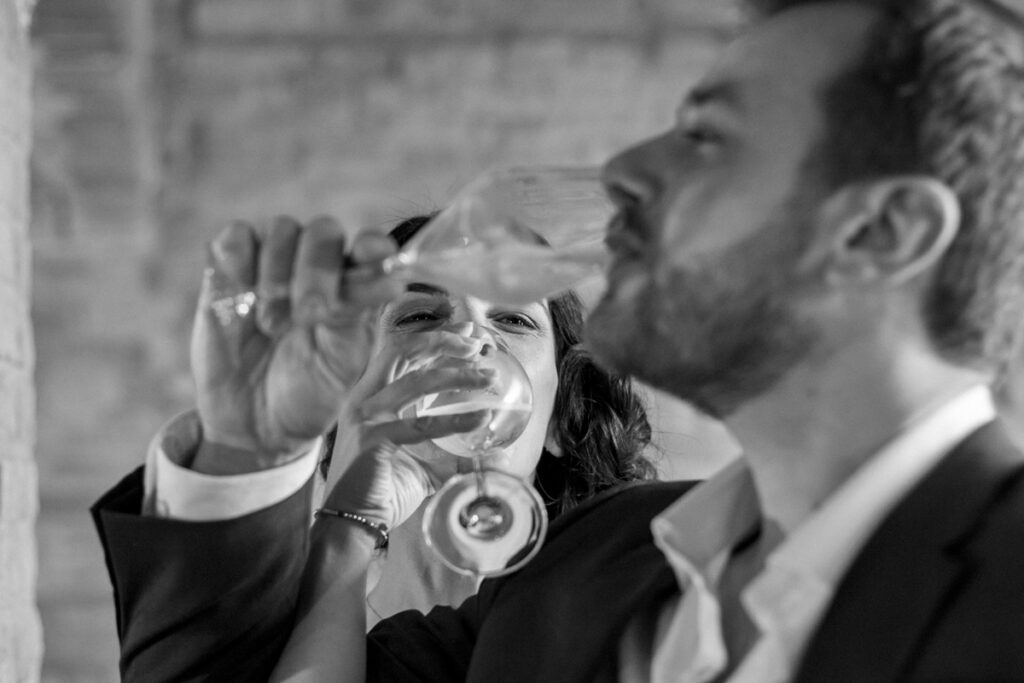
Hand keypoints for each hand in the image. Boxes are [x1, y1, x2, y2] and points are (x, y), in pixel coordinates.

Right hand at [191, 216, 403, 472]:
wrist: (254, 426)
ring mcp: (272, 265)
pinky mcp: (228, 270)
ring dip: (278, 272)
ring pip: (282, 229)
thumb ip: (357, 318)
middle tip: (309, 314)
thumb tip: (389, 278)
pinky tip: (241, 291)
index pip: (369, 249)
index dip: (372, 245)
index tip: (376, 255)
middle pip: (324, 231)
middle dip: (318, 269)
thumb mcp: (340, 365)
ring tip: (271, 323)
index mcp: (354, 289)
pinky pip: (236, 237)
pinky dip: (239, 257)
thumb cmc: (307, 394)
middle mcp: (316, 268)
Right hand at [323, 328, 494, 528]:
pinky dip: (456, 418)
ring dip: (457, 374)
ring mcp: (366, 416)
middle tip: (478, 345)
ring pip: (415, 380)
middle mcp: (365, 399)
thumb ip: (456, 454)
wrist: (352, 524)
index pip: (403, 352)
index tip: (470, 337)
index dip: (436, 340)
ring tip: (488, 378)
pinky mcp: (372, 439)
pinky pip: (421, 423)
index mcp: (373, 397)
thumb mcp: (426, 466)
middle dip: (444, 341)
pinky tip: (482, 417)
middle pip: (403, 350)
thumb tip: (499, 453)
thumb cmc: (384, 492)